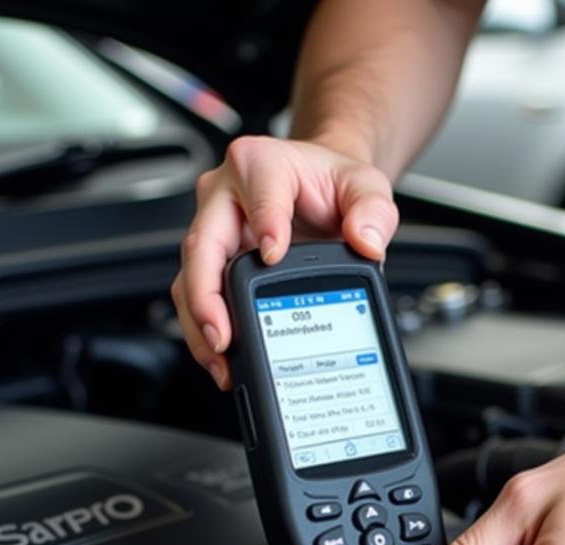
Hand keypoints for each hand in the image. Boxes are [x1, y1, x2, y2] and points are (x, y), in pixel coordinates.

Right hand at [171, 136, 398, 389]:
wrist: (324, 195)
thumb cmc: (333, 187)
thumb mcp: (366, 188)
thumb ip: (373, 210)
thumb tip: (367, 241)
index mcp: (261, 165)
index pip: (256, 192)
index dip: (264, 223)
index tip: (274, 257)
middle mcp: (225, 196)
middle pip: (202, 245)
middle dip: (207, 297)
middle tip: (224, 335)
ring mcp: (214, 232)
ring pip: (190, 278)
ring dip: (200, 324)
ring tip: (222, 359)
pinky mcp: (214, 264)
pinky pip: (198, 298)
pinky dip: (206, 330)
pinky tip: (224, 357)